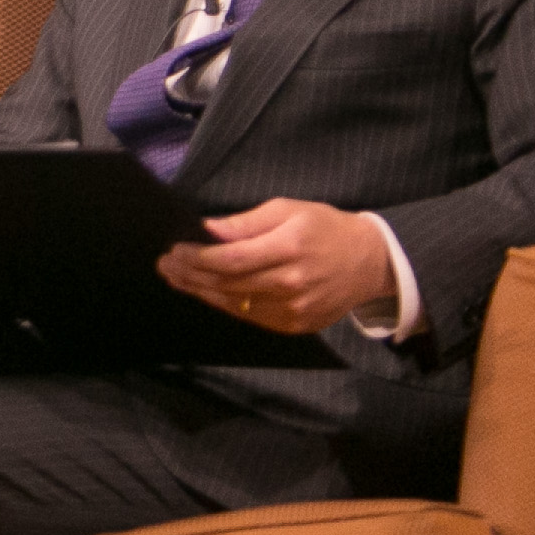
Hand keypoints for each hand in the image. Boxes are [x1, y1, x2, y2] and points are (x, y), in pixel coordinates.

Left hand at [160, 198, 393, 333]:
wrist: (370, 262)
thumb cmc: (325, 228)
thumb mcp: (289, 209)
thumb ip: (246, 222)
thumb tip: (206, 229)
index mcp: (289, 247)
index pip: (230, 259)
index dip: (196, 258)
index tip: (174, 249)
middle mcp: (291, 282)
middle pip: (227, 284)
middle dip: (189, 275)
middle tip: (165, 265)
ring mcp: (293, 309)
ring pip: (233, 304)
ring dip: (199, 291)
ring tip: (176, 278)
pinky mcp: (295, 325)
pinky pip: (250, 317)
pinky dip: (224, 304)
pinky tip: (205, 292)